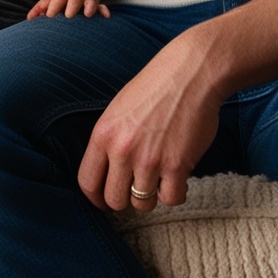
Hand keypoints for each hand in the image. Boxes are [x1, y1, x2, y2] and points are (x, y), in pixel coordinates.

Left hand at [26, 0, 109, 19]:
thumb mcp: (49, 8)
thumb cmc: (58, 9)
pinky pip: (101, 7)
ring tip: (86, 14)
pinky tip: (106, 17)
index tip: (45, 14)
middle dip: (65, 5)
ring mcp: (83, 2)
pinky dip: (103, 10)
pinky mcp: (95, 8)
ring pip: (85, 1)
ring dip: (86, 6)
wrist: (74, 0)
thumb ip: (39, 11)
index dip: (46, 5)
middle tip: (64, 16)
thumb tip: (30, 19)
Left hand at [77, 28, 223, 212]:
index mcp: (103, 133)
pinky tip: (177, 176)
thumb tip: (106, 174)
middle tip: (136, 188)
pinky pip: (171, 199)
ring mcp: (149, 160)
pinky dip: (175, 192)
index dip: (95, 197)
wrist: (190, 73)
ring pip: (142, 204)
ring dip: (151, 195)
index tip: (104, 200)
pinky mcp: (177, 166)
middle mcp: (122, 149)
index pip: (87, 182)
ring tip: (159, 175)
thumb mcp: (119, 109)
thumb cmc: (155, 87)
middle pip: (114, 200)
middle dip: (125, 199)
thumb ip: (110, 141)